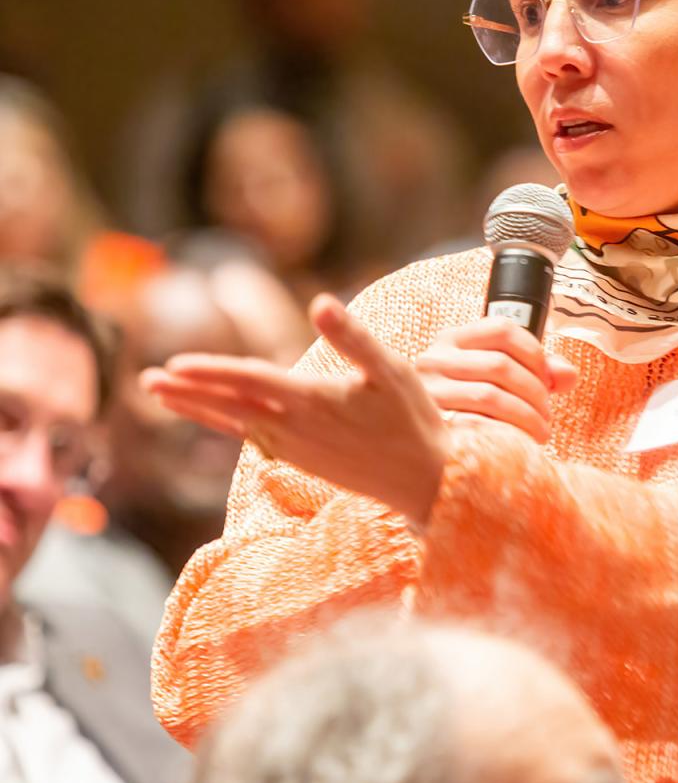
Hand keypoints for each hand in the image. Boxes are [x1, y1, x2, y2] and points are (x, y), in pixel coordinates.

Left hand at [140, 294, 447, 524]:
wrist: (425, 481)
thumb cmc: (414, 421)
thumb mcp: (392, 371)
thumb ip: (353, 337)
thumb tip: (320, 301)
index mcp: (311, 401)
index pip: (248, 381)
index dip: (210, 371)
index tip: (174, 364)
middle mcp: (294, 429)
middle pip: (229, 405)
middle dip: (187, 391)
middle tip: (147, 379)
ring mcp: (296, 448)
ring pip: (235, 423)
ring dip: (198, 408)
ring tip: (164, 396)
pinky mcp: (303, 460)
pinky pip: (253, 438)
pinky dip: (226, 424)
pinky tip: (218, 417)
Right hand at [415, 317, 577, 442]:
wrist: (420, 445)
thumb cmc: (467, 406)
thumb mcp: (497, 378)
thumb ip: (537, 371)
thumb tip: (569, 375)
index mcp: (453, 340)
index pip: (503, 330)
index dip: (535, 354)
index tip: (549, 380)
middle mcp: (435, 359)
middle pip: (500, 365)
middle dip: (535, 391)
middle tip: (547, 414)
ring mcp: (428, 391)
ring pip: (490, 396)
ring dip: (526, 416)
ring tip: (540, 431)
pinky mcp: (429, 424)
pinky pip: (474, 425)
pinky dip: (505, 434)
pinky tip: (517, 443)